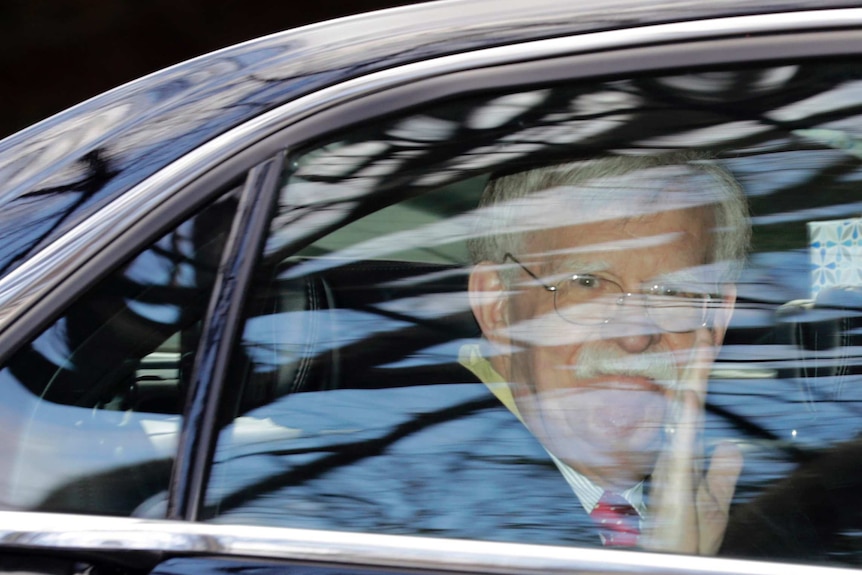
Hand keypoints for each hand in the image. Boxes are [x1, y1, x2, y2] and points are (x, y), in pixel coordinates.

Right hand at [642, 328, 742, 554]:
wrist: (668, 561)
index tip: (714, 324)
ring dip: (696, 369)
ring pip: (687, 401)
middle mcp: (679, 441)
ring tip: (704, 332)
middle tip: (715, 308)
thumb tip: (730, 444)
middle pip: (695, 387)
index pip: (700, 393)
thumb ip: (721, 471)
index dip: (706, 361)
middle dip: (704, 351)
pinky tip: (687, 391)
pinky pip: (680, 437)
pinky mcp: (673, 475)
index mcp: (688, 443)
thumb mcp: (714, 500)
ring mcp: (674, 453)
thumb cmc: (687, 536)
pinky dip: (683, 412)